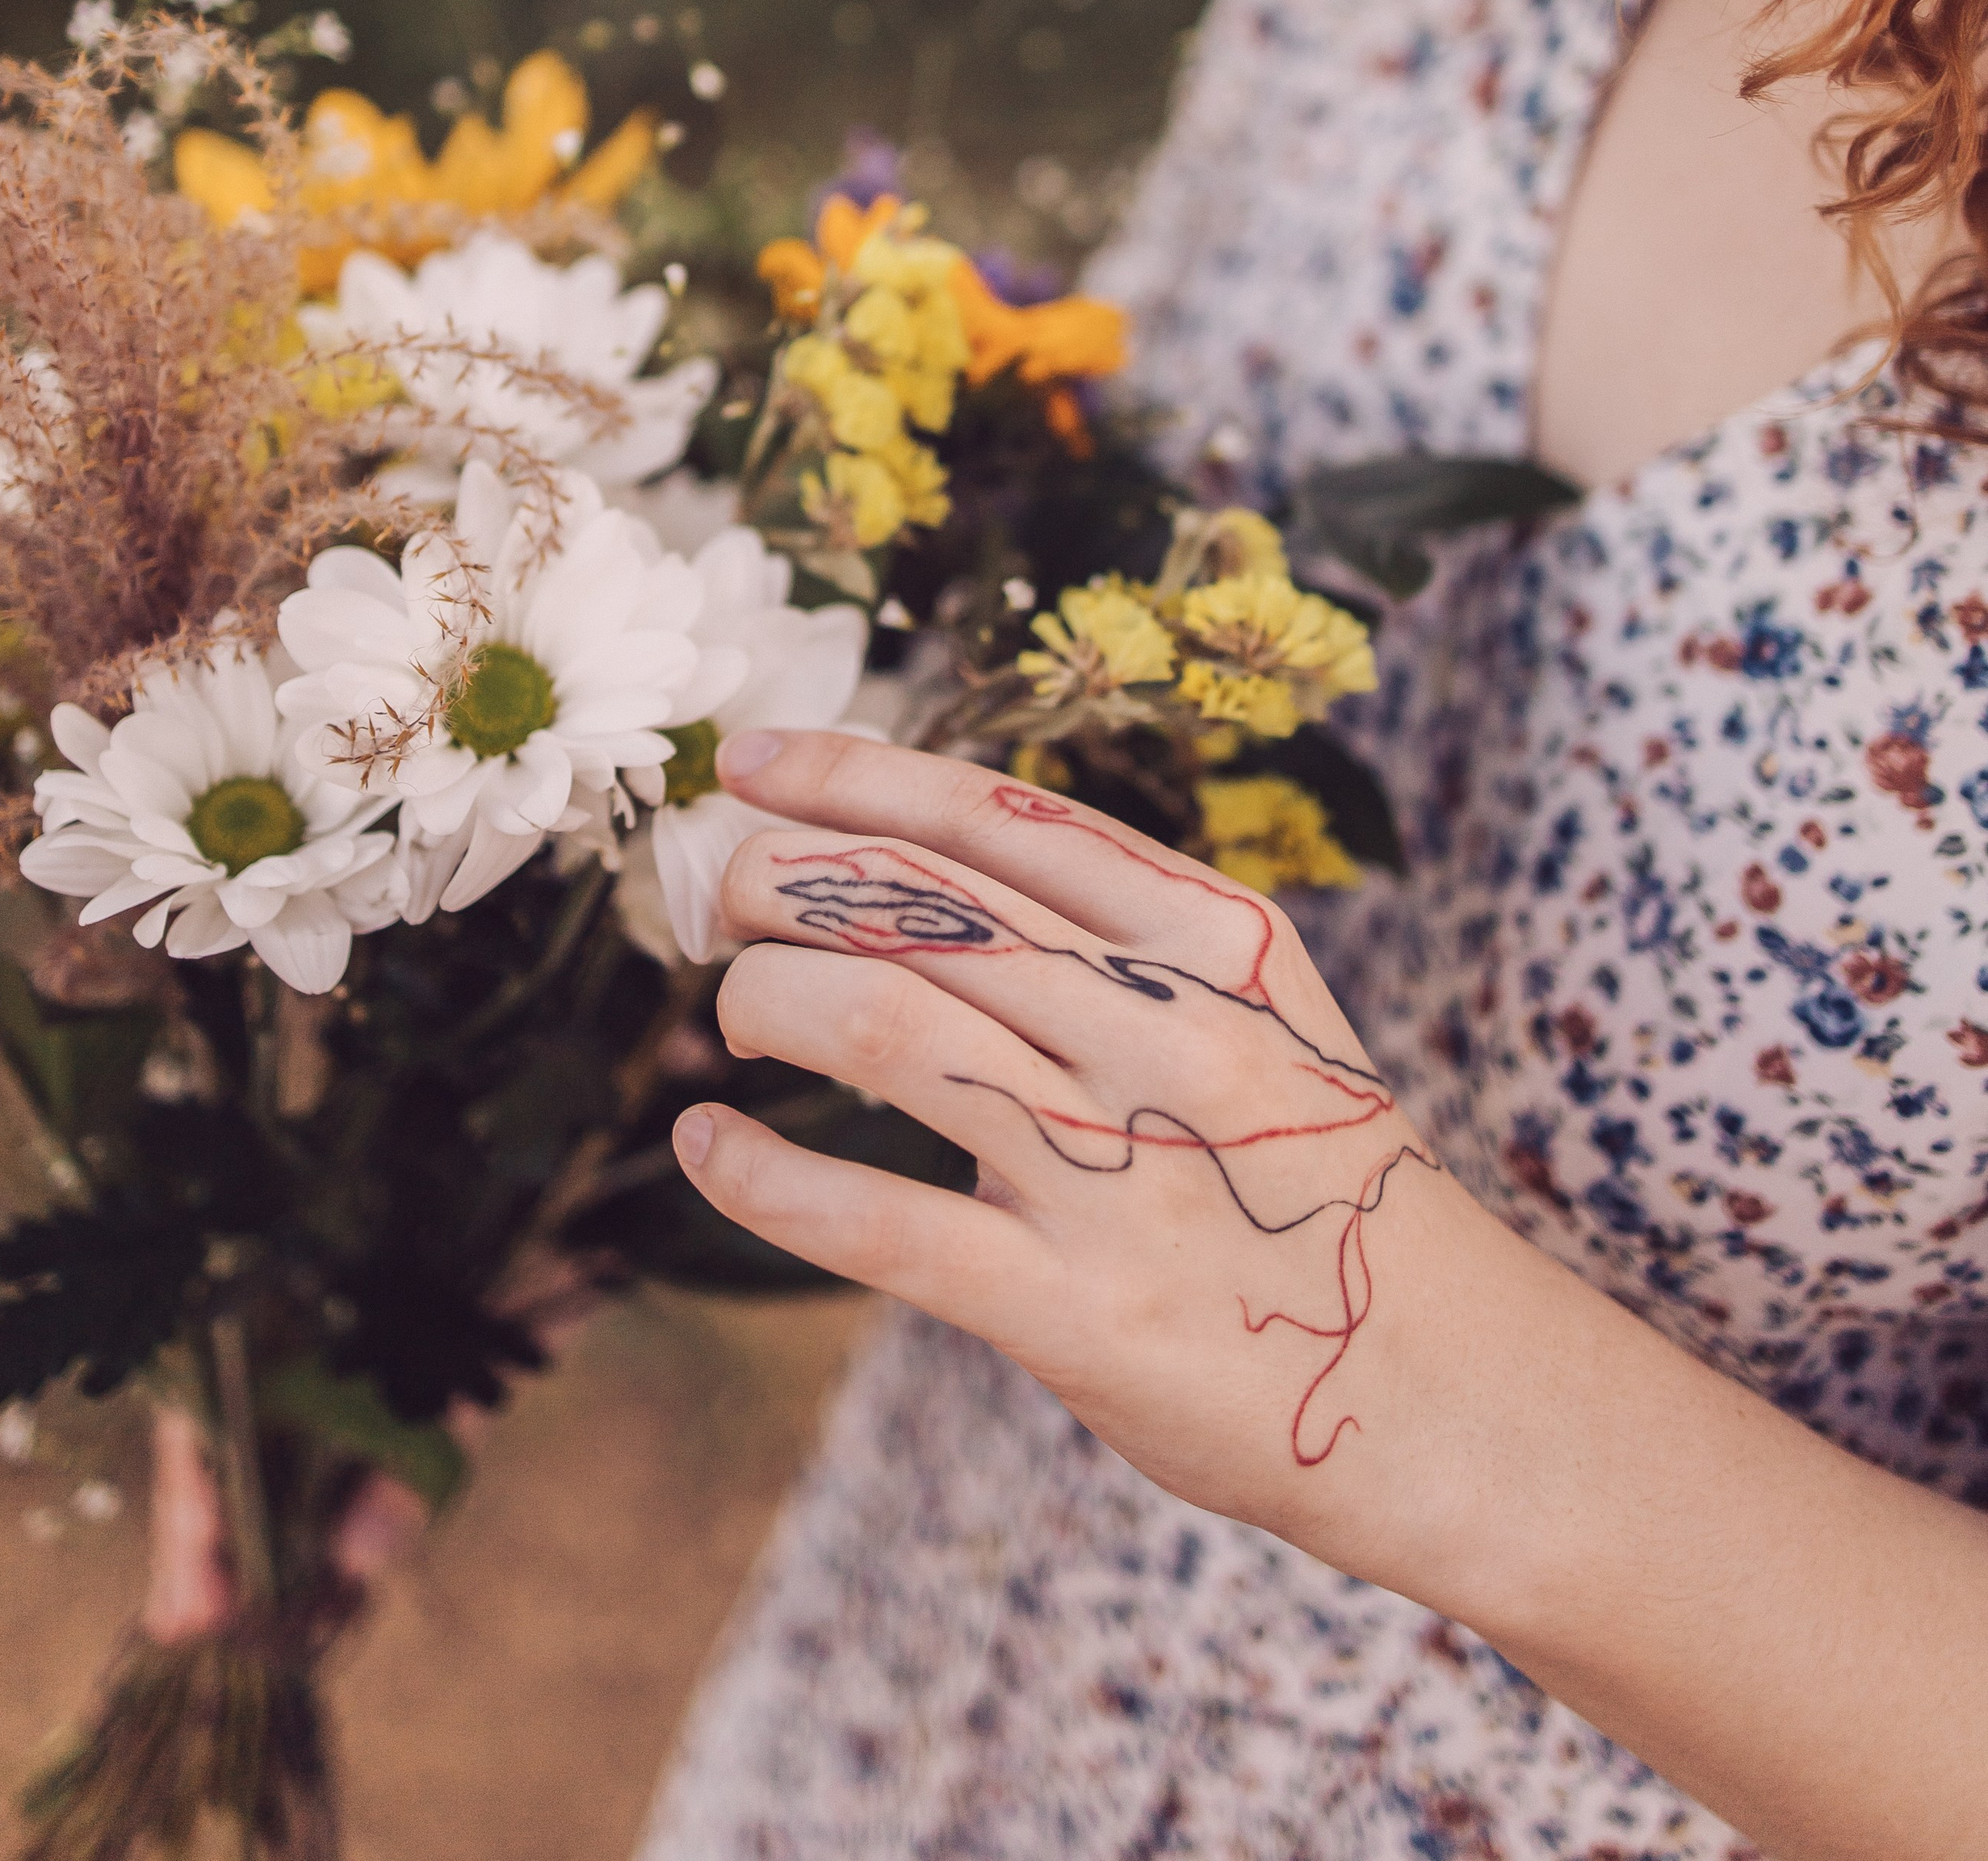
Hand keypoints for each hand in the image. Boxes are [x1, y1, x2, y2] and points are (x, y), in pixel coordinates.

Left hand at [671, 732, 1534, 1605]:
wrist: (1447, 1389)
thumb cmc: (1318, 1179)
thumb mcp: (1260, 1013)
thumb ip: (1119, 941)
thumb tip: (915, 872)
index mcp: (1212, 938)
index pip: (996, 815)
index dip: (853, 775)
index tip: (754, 767)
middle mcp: (1167, 1030)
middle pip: (919, 904)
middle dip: (781, 880)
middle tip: (720, 901)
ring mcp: (1123, 1169)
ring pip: (885, 1026)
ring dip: (765, 1001)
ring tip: (732, 1012)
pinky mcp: (1075, 1310)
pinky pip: (881, 1224)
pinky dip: (766, 1179)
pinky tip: (708, 1150)